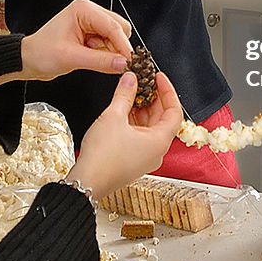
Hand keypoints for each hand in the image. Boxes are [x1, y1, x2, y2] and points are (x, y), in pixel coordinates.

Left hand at [20, 0, 133, 80]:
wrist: (30, 59)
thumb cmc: (42, 53)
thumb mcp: (71, 58)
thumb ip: (100, 61)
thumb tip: (124, 64)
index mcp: (83, 9)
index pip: (113, 26)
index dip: (124, 45)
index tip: (132, 61)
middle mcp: (89, 11)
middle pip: (119, 29)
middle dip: (117, 48)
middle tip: (112, 64)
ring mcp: (92, 21)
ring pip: (117, 37)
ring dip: (110, 52)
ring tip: (90, 58)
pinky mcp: (92, 33)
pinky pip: (109, 44)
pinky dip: (106, 54)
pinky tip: (91, 58)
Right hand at [67, 71, 181, 199]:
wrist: (86, 182)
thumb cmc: (102, 157)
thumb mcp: (113, 116)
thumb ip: (125, 94)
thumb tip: (131, 79)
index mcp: (159, 142)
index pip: (175, 111)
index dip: (168, 91)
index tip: (158, 78)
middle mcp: (156, 151)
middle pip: (163, 118)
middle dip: (153, 98)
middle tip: (143, 81)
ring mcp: (145, 157)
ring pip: (150, 127)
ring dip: (142, 108)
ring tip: (131, 92)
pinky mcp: (133, 159)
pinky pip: (140, 135)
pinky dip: (134, 120)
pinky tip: (123, 108)